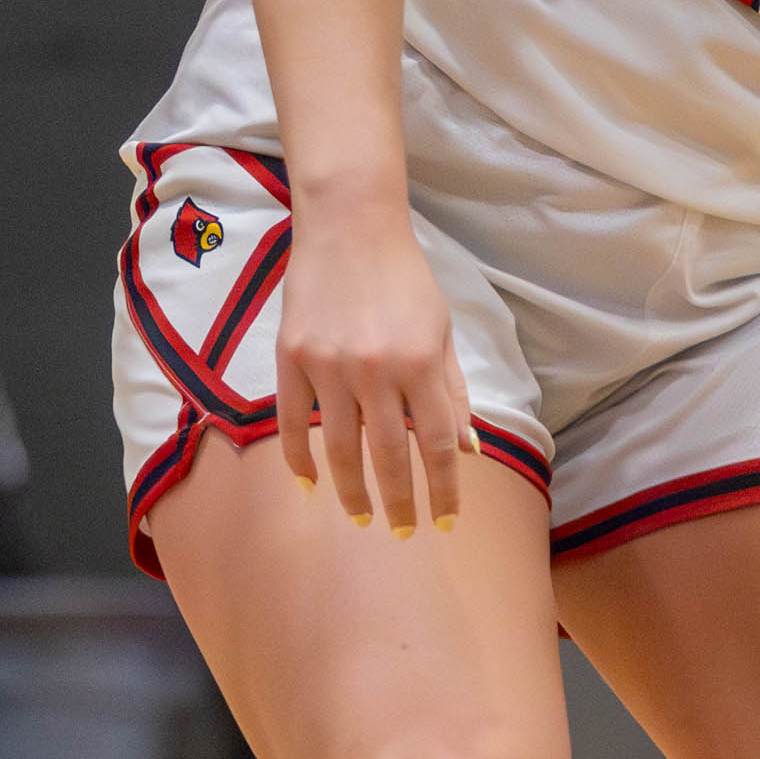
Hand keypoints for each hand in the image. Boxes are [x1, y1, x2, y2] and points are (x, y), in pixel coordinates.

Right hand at [277, 214, 470, 535]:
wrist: (349, 225)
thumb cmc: (405, 278)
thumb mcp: (443, 330)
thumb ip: (453, 391)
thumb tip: (468, 450)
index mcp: (422, 362)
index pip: (437, 444)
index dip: (444, 490)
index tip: (446, 521)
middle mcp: (377, 369)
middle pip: (390, 456)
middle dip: (399, 502)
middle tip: (401, 532)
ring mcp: (330, 366)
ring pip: (341, 448)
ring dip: (353, 491)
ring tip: (362, 516)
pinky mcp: (292, 358)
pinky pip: (292, 423)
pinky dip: (299, 459)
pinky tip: (310, 485)